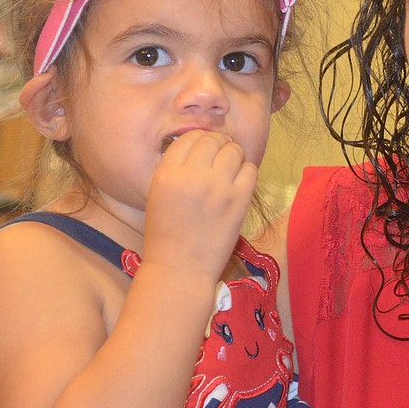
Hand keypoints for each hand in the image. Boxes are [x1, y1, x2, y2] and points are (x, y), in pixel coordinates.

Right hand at [142, 130, 255, 282]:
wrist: (180, 269)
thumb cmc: (166, 234)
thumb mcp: (158, 194)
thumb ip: (175, 168)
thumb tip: (200, 145)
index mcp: (167, 174)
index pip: (189, 138)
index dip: (199, 139)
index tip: (204, 148)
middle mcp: (192, 176)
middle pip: (213, 140)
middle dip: (218, 143)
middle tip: (221, 154)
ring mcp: (218, 187)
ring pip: (234, 151)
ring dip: (234, 155)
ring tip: (231, 167)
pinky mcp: (238, 200)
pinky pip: (250, 170)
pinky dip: (246, 171)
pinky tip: (239, 182)